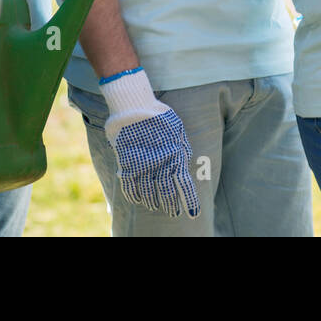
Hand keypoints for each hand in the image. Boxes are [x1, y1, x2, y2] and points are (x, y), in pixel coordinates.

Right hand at [100, 69, 200, 217]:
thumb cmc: (158, 116)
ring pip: (148, 192)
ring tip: (156, 207)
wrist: (134, 106)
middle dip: (171, 205)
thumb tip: (185, 162)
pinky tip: (138, 200)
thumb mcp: (177, 129)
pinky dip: (134, 195)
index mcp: (175, 155)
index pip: (184, 184)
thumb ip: (181, 148)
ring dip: (153, 202)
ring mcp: (142, 165)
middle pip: (167, 192)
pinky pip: (130, 186)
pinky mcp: (127, 163)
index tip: (193, 214)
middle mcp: (160, 163)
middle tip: (174, 214)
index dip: (189, 200)